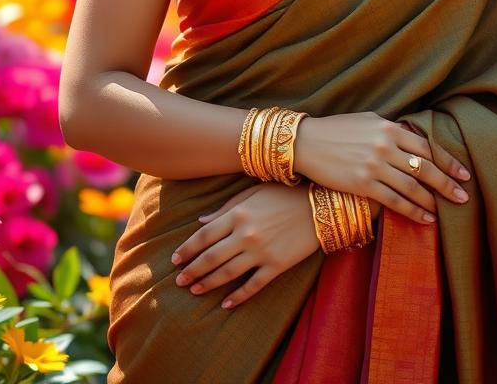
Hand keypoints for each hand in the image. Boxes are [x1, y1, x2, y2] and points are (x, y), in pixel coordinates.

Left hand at [170, 182, 319, 310]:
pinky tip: (226, 303)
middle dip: (192, 270)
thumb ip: (227, 207)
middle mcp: (246, 234)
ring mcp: (262, 252)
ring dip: (208, 283)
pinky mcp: (277, 265)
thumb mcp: (254, 193)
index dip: (187, 249)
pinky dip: (238, 296)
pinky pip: (253, 285)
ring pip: (228, 273)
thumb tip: (201, 222)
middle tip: (179, 281)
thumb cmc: (285, 194)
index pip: (204, 236)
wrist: (321, 206)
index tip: (175, 259)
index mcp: (239, 214)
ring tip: (194, 291)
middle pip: (212, 257)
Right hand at [293, 113, 470, 226]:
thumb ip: (391, 130)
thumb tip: (413, 137)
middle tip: (464, 196)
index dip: (447, 161)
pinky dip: (412, 211)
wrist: (306, 143)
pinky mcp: (362, 184)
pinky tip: (425, 219)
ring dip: (432, 201)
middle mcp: (385, 146)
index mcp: (389, 128)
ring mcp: (374, 166)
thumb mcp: (368, 121)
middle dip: (447, 183)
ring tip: (445, 210)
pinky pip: (394, 201)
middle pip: (425, 168)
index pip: (427, 147)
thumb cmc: (337, 129)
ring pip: (412, 187)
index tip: (463, 173)